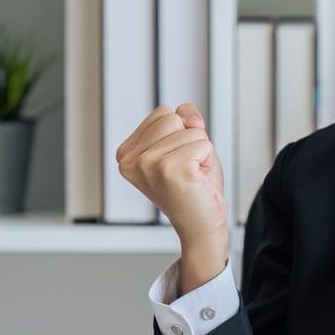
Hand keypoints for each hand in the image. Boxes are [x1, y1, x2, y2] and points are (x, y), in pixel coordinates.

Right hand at [116, 103, 229, 277]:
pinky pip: (203, 143)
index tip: (176, 162)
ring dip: (201, 152)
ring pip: (192, 130)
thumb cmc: (194, 188)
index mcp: (126, 153)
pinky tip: (197, 180)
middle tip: (187, 169)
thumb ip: (183, 121)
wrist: (201, 225)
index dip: (180, 134)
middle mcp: (131, 159)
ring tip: (192, 175)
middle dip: (190, 140)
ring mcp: (148, 164)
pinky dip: (208, 160)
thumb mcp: (185, 145)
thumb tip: (186, 110)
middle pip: (174, 117)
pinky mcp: (170, 170)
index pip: (162, 113)